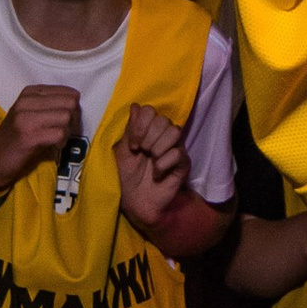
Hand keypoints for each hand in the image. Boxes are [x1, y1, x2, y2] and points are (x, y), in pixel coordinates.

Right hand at [0, 84, 82, 198]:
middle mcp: (26, 101)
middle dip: (74, 119)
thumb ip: (51, 104)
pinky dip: (62, 141)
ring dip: (68, 131)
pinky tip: (54, 145)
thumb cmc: (17, 136)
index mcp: (30, 92)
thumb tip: (78, 106)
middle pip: (70, 103)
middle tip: (66, 131)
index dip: (73, 108)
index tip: (67, 121)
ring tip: (58, 139)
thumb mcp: (30, 112)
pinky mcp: (28, 136)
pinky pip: (59, 133)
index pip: (69, 92)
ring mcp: (26, 118)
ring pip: (66, 117)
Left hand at [116, 100, 191, 234]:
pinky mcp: (184, 163)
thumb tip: (135, 105)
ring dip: (158, 147)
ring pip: (175, 132)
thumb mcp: (123, 151)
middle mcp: (164, 136)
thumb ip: (130, 129)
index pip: (150, 111)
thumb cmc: (128, 176)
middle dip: (148, 137)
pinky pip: (178, 153)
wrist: (136, 202)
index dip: (140, 125)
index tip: (133, 144)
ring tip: (151, 161)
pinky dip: (163, 164)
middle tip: (142, 152)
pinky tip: (157, 174)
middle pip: (163, 120)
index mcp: (148, 130)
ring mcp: (176, 148)